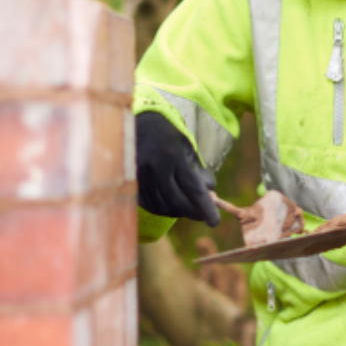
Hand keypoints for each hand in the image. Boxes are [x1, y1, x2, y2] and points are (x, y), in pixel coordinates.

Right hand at [135, 112, 220, 226]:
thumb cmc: (166, 135)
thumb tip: (210, 192)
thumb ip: (198, 169)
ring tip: (189, 208)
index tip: (214, 221)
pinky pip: (149, 204)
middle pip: (177, 201)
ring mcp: (140, 175)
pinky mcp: (131, 182)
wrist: (134, 124)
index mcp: (173, 154)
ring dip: (179, 212)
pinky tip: (171, 206)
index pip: (193, 187)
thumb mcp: (186, 146)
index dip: (205, 207)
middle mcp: (155, 166)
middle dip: (193, 212)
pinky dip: (163, 209)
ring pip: (163, 205)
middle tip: (204, 216)